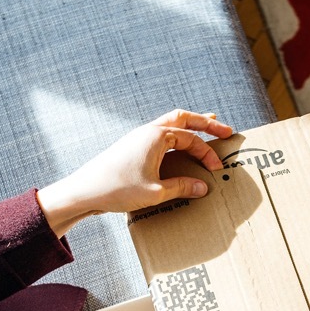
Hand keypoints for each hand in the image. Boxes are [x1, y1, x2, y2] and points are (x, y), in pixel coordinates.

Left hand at [37, 109, 232, 236]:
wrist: (85, 190)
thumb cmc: (117, 189)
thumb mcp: (155, 192)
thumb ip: (182, 187)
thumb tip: (203, 187)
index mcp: (156, 136)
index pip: (191, 139)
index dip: (207, 153)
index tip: (216, 169)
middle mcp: (148, 131)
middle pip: (183, 118)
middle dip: (205, 123)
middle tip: (224, 129)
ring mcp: (139, 137)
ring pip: (171, 123)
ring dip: (190, 125)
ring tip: (207, 124)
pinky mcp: (133, 147)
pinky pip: (161, 134)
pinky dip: (176, 135)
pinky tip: (180, 143)